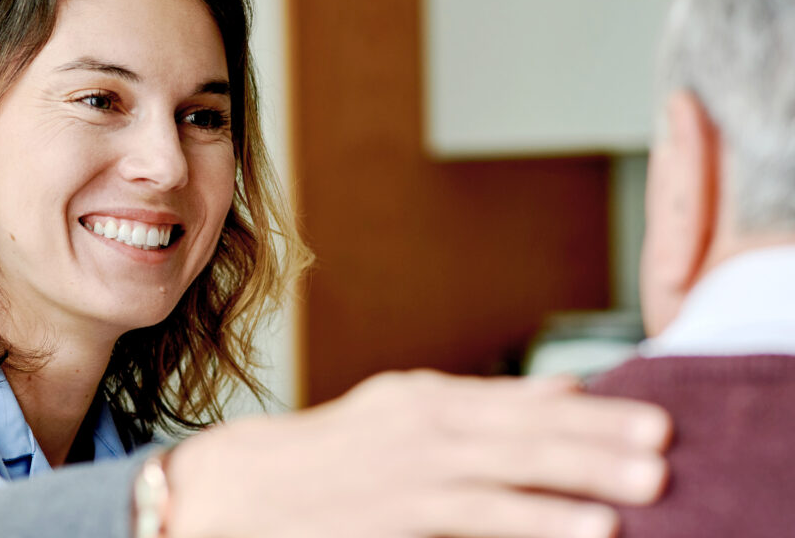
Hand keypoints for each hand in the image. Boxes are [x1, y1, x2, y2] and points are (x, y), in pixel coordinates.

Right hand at [166, 370, 670, 537]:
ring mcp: (414, 467)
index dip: (594, 410)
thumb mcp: (405, 409)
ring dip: (584, 476)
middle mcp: (427, 422)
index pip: (526, 400)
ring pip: (514, 467)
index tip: (654, 414)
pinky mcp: (401, 513)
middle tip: (666, 444)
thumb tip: (564, 390)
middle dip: (602, 439)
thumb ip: (484, 401)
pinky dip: (539, 518)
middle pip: (530, 428)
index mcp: (429, 395)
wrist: (247, 485)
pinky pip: (483, 516)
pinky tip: (586, 527)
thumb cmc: (333, 452)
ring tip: (647, 486)